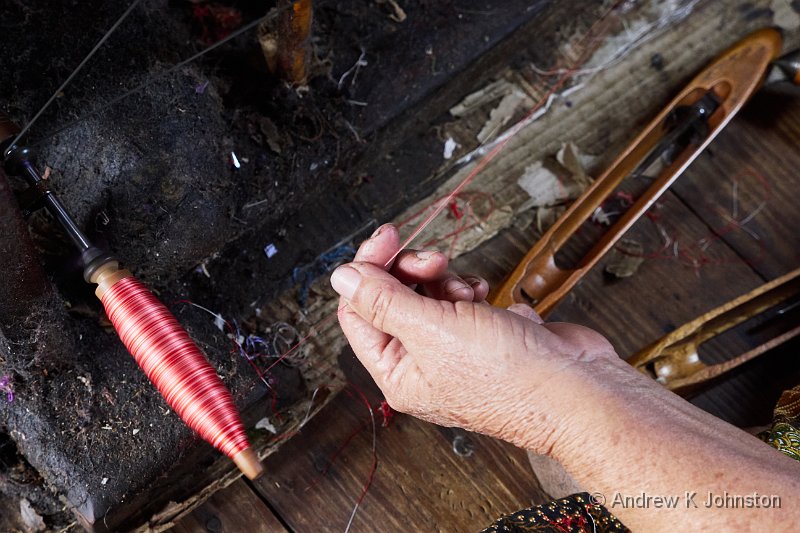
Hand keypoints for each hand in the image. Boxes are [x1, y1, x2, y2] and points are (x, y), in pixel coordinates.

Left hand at [332, 224, 618, 454]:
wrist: (578, 388)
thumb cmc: (510, 377)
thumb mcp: (432, 331)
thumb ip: (382, 300)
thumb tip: (342, 277)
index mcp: (398, 371)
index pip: (359, 312)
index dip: (368, 270)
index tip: (386, 238)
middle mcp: (422, 362)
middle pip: (393, 297)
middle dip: (411, 270)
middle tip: (432, 261)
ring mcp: (455, 346)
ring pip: (428, 293)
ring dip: (444, 279)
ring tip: (466, 292)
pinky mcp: (484, 332)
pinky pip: (461, 298)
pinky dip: (470, 288)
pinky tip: (484, 297)